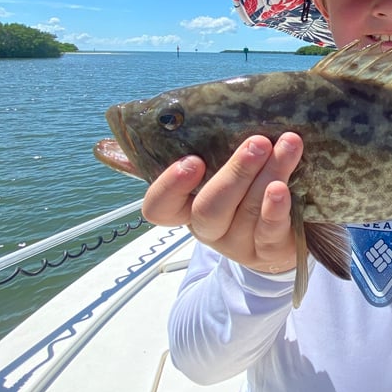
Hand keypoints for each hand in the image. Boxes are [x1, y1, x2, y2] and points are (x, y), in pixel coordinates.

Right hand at [141, 132, 302, 272]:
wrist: (276, 239)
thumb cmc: (237, 193)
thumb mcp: (207, 173)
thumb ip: (169, 155)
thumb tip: (105, 148)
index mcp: (185, 208)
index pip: (160, 208)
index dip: (170, 188)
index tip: (190, 161)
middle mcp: (209, 228)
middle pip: (211, 208)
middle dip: (234, 173)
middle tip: (256, 142)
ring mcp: (239, 243)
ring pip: (248, 211)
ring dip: (269, 174)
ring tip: (287, 145)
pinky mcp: (270, 249)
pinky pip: (270, 232)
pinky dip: (277, 209)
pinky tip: (283, 189)